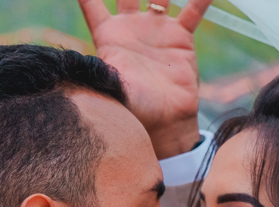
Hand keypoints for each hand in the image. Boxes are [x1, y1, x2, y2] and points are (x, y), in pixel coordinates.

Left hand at [78, 0, 213, 158]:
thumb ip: (103, 71)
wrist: (166, 122)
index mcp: (109, 36)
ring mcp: (156, 29)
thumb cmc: (135, 108)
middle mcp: (131, 26)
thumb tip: (85, 66)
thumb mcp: (114, 86)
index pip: (92, 4)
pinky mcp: (180, 37)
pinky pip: (193, 10)